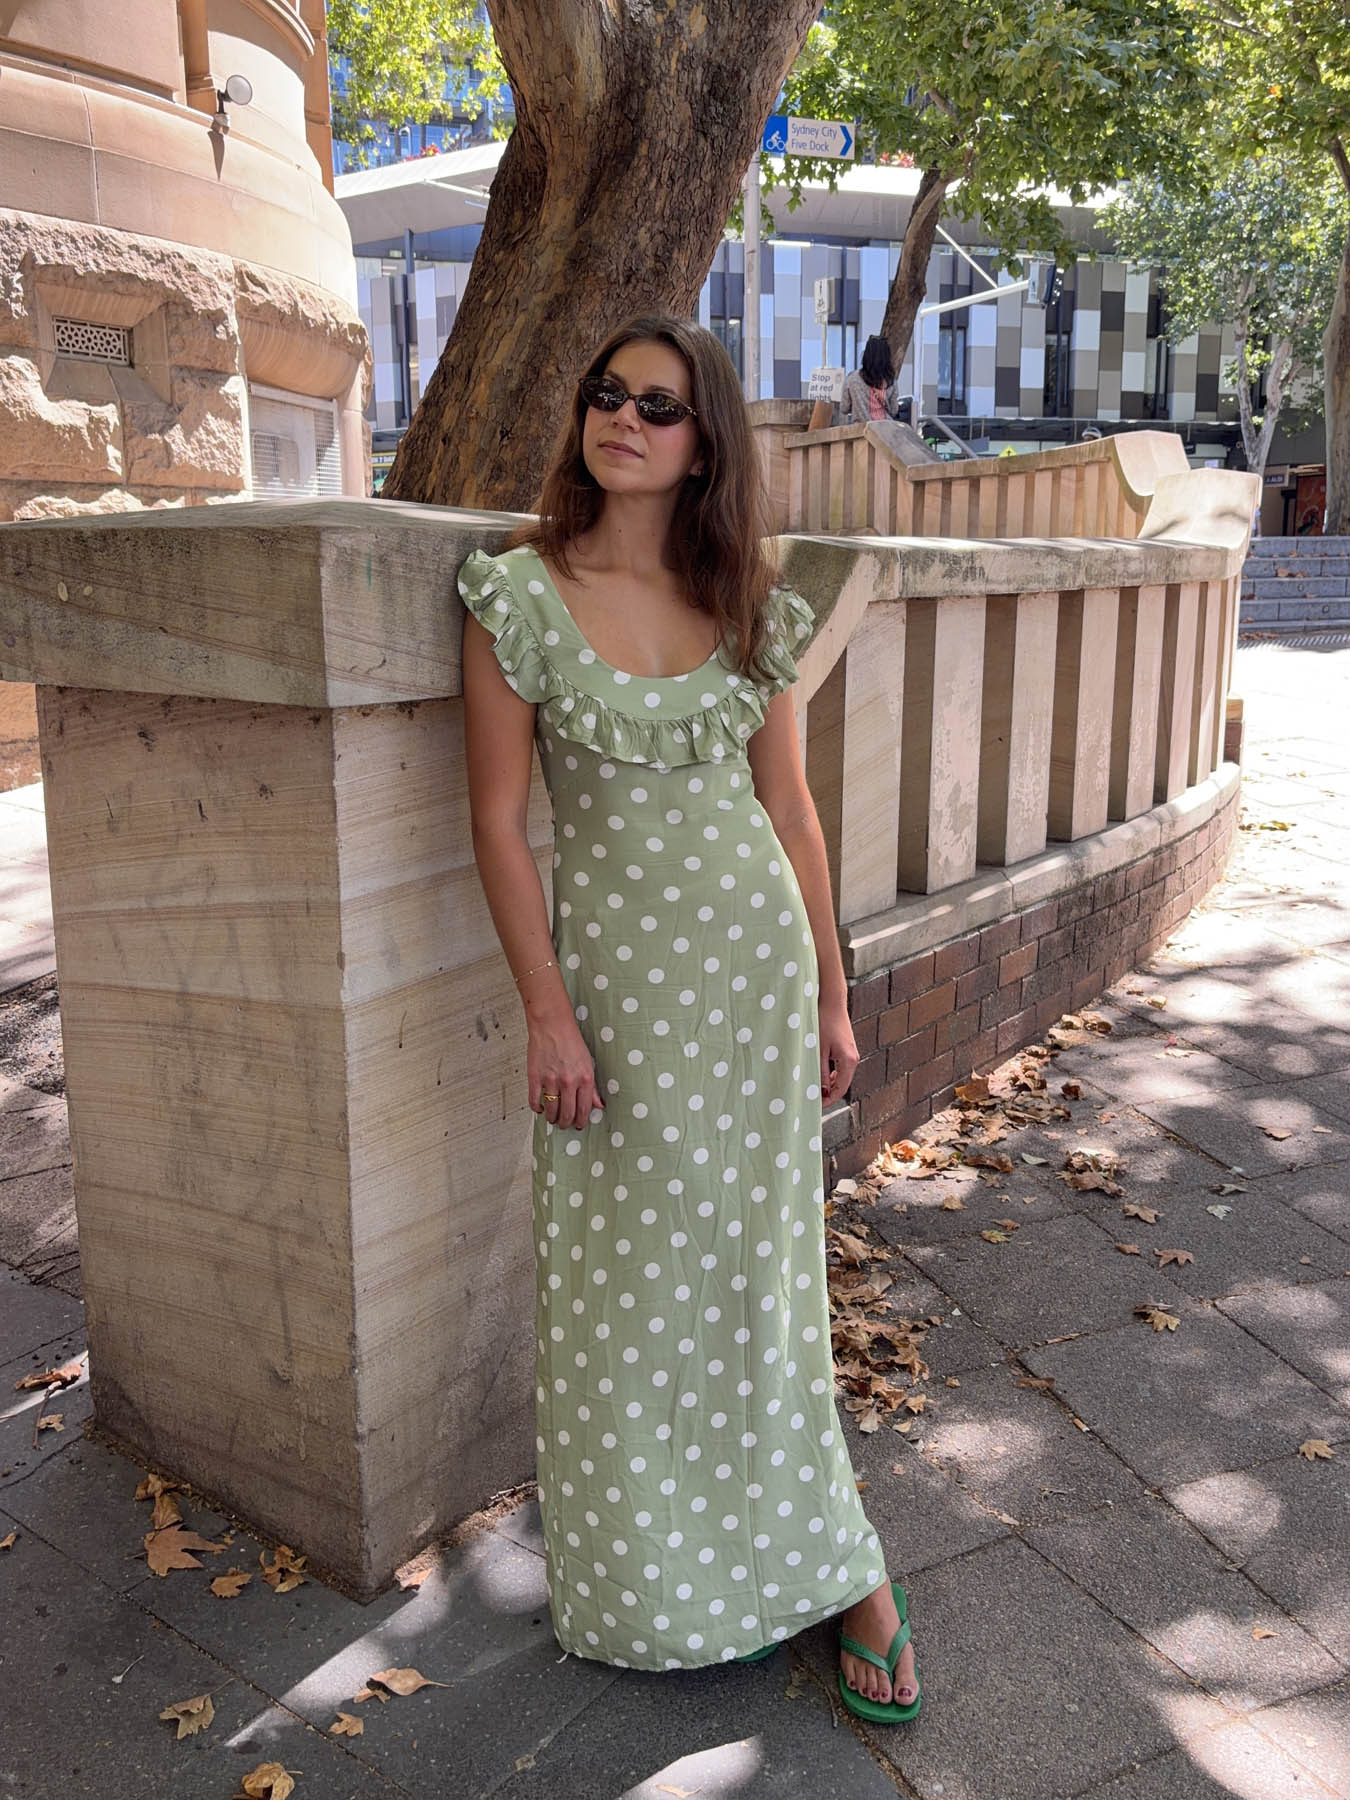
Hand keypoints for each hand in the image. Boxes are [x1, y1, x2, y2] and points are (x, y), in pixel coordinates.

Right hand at [528, 1015, 605, 1131]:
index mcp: (585, 1078)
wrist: (552, 1024)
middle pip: (567, 1113)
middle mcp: (568, 1081)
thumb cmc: (570, 1040)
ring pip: (551, 1110)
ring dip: (552, 1118)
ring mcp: (550, 1080)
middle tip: (565, 1124)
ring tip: (553, 1119)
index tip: (579, 1125)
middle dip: (566, 1123)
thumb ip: (592, 1087)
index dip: (581, 1121)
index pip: (584, 1109)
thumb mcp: (588, 1063)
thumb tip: (598, 1104)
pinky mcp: (535, 1077)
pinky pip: (534, 1101)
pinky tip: (540, 1108)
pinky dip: (537, 1108)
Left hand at [818, 997, 858, 1106]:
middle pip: (842, 1084)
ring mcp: (851, 1052)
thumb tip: (821, 1091)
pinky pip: (840, 1066)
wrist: (831, 1000)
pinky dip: (831, 1073)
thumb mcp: (818, 1050)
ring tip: (814, 1088)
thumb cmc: (824, 1022)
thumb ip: (819, 1071)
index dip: (829, 1100)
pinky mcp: (846, 1047)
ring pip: (841, 1075)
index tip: (816, 1106)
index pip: (841, 1089)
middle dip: (829, 1093)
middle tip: (812, 1099)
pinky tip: (819, 1073)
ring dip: (829, 1083)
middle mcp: (853, 1058)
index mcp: (849, 1060)